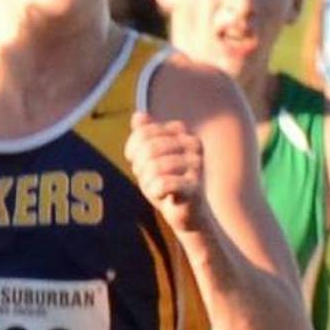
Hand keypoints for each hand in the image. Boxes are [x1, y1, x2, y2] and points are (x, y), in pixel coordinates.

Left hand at [126, 110, 207, 237]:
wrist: (187, 213)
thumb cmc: (168, 182)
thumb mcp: (152, 157)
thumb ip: (145, 135)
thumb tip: (138, 115)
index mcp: (182, 132)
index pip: (143, 132)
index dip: (133, 150)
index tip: (137, 162)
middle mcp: (193, 144)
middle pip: (148, 149)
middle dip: (140, 168)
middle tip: (149, 179)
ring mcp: (196, 165)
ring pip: (154, 168)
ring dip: (148, 182)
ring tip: (157, 188)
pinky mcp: (195, 187)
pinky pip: (162, 184)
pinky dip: (155, 192)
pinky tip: (162, 196)